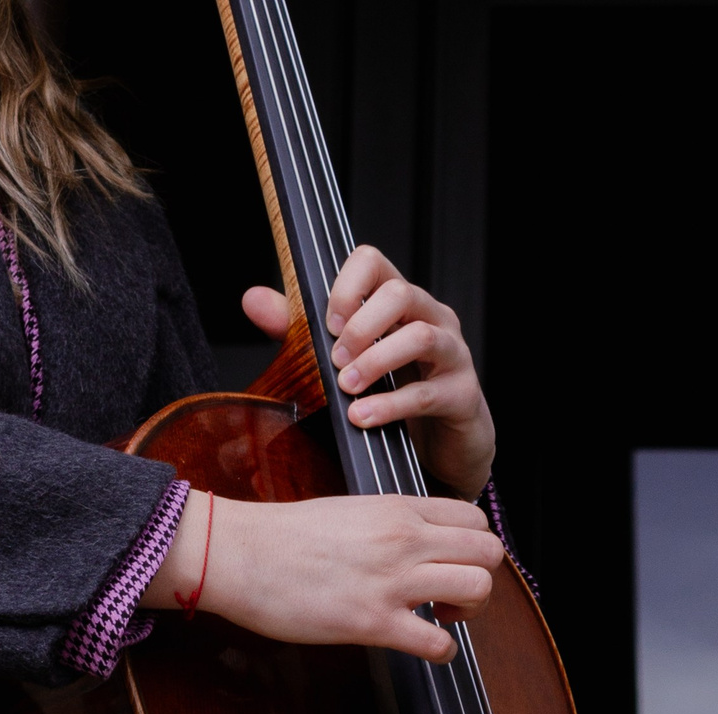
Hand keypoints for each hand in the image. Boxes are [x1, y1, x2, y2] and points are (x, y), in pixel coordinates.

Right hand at [152, 489, 500, 662]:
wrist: (237, 553)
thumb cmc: (284, 537)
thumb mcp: (351, 511)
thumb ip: (393, 524)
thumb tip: (419, 542)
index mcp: (398, 509)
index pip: (475, 520)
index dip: (474, 549)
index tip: (451, 565)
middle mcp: (403, 539)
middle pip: (489, 553)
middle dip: (482, 580)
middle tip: (451, 596)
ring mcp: (392, 580)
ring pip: (478, 589)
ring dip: (469, 613)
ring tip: (439, 618)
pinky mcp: (374, 621)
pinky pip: (440, 644)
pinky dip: (443, 653)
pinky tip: (423, 646)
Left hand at [242, 244, 497, 498]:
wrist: (448, 446)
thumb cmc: (399, 394)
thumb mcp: (346, 358)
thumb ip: (301, 329)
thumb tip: (253, 300)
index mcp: (403, 302)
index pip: (374, 262)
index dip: (346, 286)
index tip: (328, 322)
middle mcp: (434, 319)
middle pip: (400, 293)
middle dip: (360, 326)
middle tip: (335, 358)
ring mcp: (455, 355)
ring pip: (420, 337)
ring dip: (376, 361)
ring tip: (347, 386)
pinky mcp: (464, 396)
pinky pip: (426, 394)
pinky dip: (388, 405)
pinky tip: (362, 418)